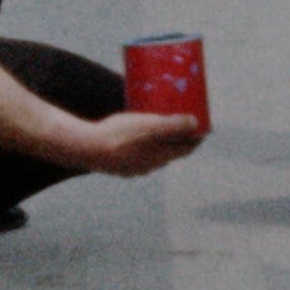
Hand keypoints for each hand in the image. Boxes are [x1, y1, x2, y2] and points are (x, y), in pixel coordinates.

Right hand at [86, 112, 203, 175]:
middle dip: (178, 138)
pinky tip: (135, 138)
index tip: (201, 125)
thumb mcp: (151, 126)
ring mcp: (134, 168)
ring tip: (158, 127)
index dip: (196, 137)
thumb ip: (174, 125)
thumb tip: (196, 123)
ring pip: (153, 155)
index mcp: (162, 156)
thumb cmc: (122, 135)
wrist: (88, 148)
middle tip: (180, 121)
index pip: (187, 148)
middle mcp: (151, 166)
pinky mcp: (119, 166)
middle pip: (171, 151)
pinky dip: (142, 146)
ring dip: (159, 142)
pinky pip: (137, 155)